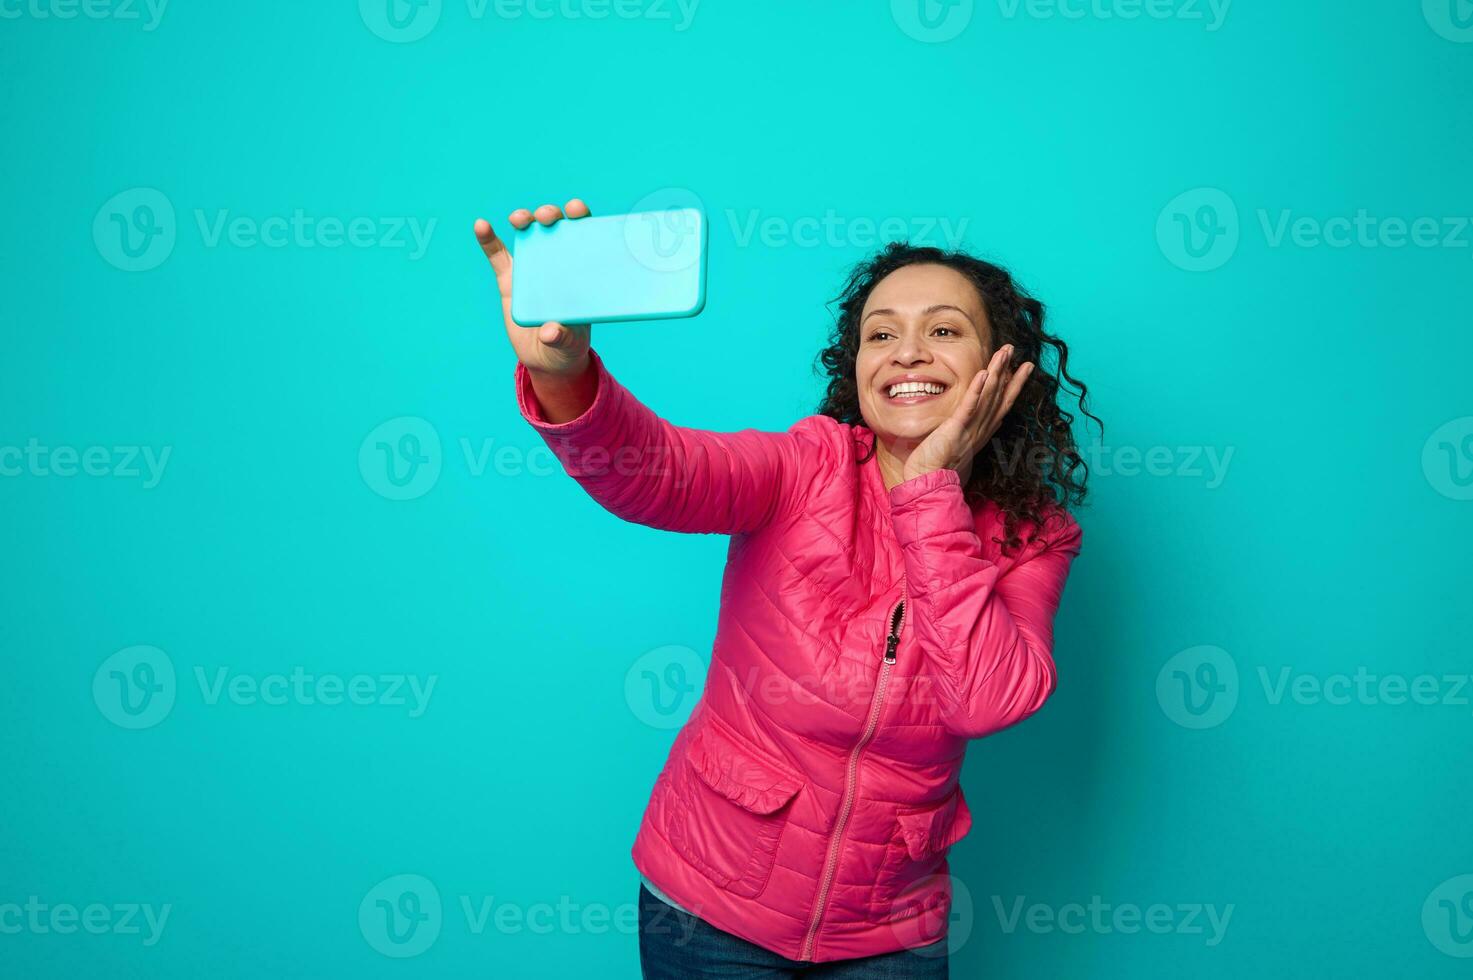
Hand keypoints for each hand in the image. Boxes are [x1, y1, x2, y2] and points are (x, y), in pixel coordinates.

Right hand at [473, 199, 593, 377]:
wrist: (545, 358)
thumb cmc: (568, 345)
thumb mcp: (570, 344)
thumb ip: (564, 337)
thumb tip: (550, 331)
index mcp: (580, 270)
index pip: (584, 235)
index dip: (581, 216)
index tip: (576, 209)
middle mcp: (557, 262)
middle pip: (554, 227)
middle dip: (550, 214)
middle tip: (547, 217)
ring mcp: (531, 269)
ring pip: (528, 234)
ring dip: (524, 219)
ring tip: (519, 218)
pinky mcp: (508, 281)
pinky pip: (496, 256)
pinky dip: (488, 240)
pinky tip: (481, 225)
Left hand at [900, 344, 1034, 482]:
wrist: (930, 481)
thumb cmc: (941, 464)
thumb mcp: (963, 442)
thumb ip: (975, 428)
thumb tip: (991, 420)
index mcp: (984, 430)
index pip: (1003, 403)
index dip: (1014, 384)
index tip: (1025, 366)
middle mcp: (982, 428)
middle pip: (1000, 395)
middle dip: (1009, 371)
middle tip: (1014, 350)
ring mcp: (971, 428)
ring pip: (988, 396)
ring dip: (997, 372)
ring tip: (1004, 352)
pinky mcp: (957, 428)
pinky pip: (969, 407)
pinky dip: (977, 390)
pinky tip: (983, 373)